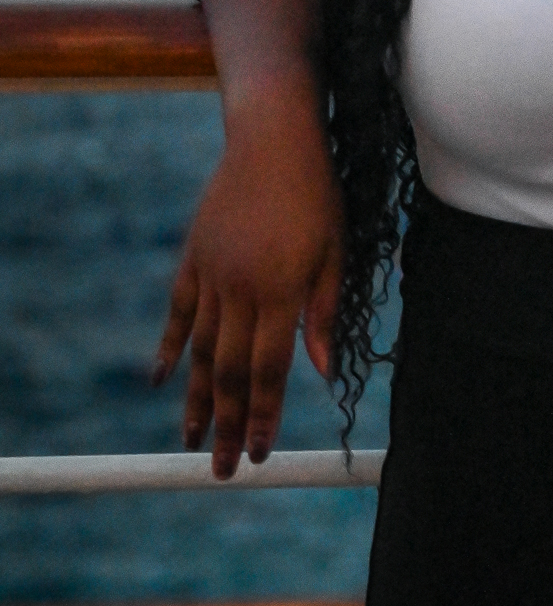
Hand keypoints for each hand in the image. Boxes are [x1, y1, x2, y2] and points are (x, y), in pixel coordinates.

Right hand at [153, 109, 343, 478]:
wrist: (272, 136)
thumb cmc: (317, 192)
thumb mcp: (335, 249)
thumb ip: (324, 311)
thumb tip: (321, 372)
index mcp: (280, 289)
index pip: (268, 370)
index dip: (262, 415)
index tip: (260, 453)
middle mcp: (239, 288)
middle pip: (229, 371)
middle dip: (226, 425)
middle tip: (223, 469)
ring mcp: (211, 272)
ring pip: (199, 349)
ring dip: (197, 399)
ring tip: (192, 440)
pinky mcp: (194, 256)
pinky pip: (178, 311)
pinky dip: (170, 347)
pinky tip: (163, 380)